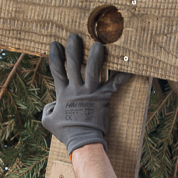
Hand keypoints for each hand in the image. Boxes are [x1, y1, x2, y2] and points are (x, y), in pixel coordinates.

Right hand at [41, 34, 131, 154]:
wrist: (83, 141)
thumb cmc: (66, 132)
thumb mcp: (48, 120)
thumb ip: (48, 108)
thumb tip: (52, 104)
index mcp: (62, 93)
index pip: (57, 70)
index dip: (56, 56)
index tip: (55, 44)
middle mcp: (76, 89)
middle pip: (74, 64)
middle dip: (74, 49)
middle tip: (75, 36)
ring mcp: (91, 93)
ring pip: (93, 69)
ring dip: (96, 56)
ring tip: (99, 44)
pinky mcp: (103, 97)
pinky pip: (114, 84)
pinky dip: (122, 76)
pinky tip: (130, 68)